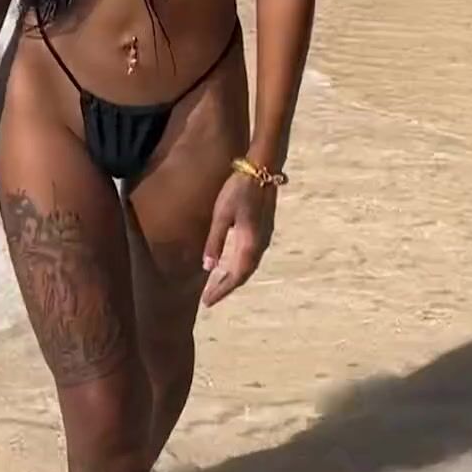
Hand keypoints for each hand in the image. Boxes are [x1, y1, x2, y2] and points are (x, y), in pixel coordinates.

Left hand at [200, 171, 276, 307]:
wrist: (261, 169)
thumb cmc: (238, 190)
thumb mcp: (221, 215)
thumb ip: (215, 241)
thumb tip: (208, 267)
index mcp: (249, 243)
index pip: (236, 276)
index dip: (222, 290)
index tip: (208, 302)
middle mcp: (260, 245)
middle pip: (243, 274)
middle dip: (226, 288)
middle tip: (209, 299)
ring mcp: (264, 238)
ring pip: (248, 267)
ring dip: (233, 279)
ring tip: (217, 287)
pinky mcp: (262, 231)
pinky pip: (250, 257)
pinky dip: (239, 268)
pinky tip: (229, 267)